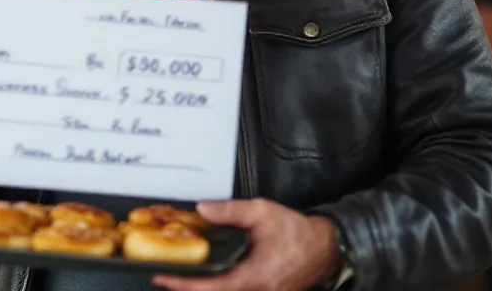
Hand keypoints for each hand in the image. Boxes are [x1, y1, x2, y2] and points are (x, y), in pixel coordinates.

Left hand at [153, 199, 338, 290]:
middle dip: (188, 288)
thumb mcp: (262, 213)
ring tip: (181, 275)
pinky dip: (217, 285)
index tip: (165, 278)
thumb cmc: (298, 232)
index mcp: (255, 276)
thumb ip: (230, 211)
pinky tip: (207, 276)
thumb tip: (203, 209)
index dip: (185, 285)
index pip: (213, 287)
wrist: (325, 247)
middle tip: (165, 276)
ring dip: (202, 288)